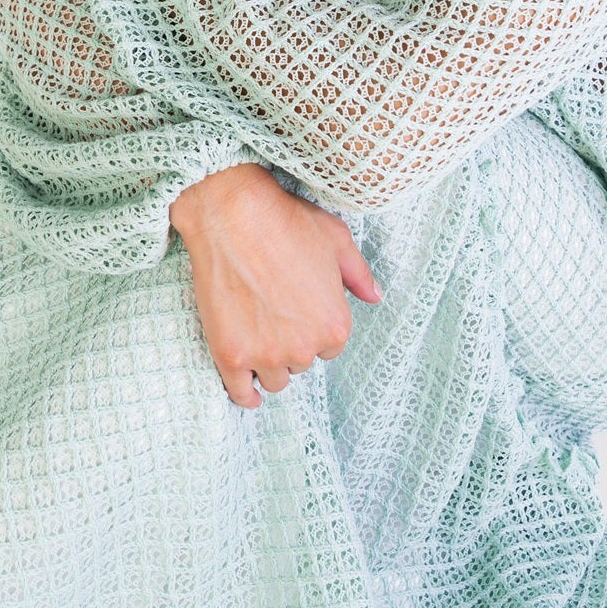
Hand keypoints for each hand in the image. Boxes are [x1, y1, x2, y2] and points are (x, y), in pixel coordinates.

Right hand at [170, 162, 380, 409]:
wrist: (232, 214)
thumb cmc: (286, 221)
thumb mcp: (337, 239)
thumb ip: (359, 274)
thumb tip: (375, 297)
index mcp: (335, 324)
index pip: (330, 346)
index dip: (314, 328)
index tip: (298, 312)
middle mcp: (304, 348)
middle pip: (302, 362)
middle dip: (292, 343)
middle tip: (275, 314)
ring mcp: (265, 355)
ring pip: (275, 379)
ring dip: (269, 364)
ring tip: (258, 339)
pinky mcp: (231, 356)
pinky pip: (241, 392)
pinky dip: (245, 392)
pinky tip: (248, 388)